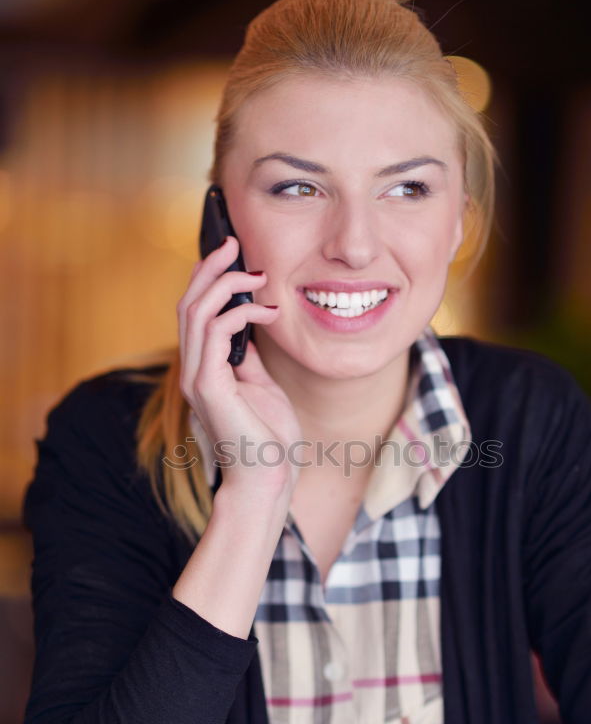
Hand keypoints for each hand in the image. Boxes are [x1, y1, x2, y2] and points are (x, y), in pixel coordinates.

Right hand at [178, 238, 301, 491]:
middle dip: (210, 269)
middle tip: (234, 243)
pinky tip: (266, 312)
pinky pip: (215, 333)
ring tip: (254, 272)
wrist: (269, 479)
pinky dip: (240, 314)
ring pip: (196, 313)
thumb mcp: (262, 385)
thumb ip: (249, 356)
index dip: (208, 279)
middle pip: (188, 304)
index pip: (195, 313)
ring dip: (224, 284)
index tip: (232, 256)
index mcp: (205, 369)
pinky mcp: (209, 387)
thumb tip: (252, 324)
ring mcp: (198, 379)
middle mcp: (194, 371)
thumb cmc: (269, 438)